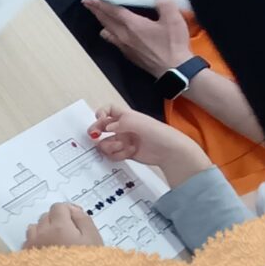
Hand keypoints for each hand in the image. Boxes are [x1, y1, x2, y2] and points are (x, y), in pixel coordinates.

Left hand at [23, 202, 102, 249]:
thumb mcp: (93, 239)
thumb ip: (83, 220)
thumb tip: (73, 210)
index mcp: (58, 227)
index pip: (58, 207)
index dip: (69, 211)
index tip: (76, 220)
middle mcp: (40, 234)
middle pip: (45, 217)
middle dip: (57, 220)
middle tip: (70, 235)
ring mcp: (31, 246)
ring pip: (34, 228)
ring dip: (44, 231)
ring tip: (57, 244)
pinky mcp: (25, 259)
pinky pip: (28, 243)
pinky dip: (36, 243)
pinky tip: (47, 254)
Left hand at [83, 0, 191, 74]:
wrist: (174, 69)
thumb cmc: (172, 44)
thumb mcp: (174, 19)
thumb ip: (165, 4)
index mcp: (132, 25)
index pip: (112, 11)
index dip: (100, 3)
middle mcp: (124, 35)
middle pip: (105, 21)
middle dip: (96, 10)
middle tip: (88, 3)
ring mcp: (124, 46)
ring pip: (107, 31)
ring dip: (102, 22)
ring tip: (99, 15)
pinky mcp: (128, 54)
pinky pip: (113, 41)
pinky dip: (109, 33)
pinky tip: (111, 32)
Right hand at [89, 105, 212, 182]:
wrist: (170, 152)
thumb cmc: (159, 134)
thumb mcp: (139, 123)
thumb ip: (120, 123)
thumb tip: (106, 128)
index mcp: (126, 117)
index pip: (108, 110)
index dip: (101, 113)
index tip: (100, 119)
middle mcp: (123, 128)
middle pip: (102, 127)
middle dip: (96, 131)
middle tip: (94, 135)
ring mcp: (123, 140)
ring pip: (105, 143)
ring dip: (109, 146)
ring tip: (121, 146)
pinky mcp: (125, 153)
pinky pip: (112, 154)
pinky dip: (117, 155)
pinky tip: (128, 153)